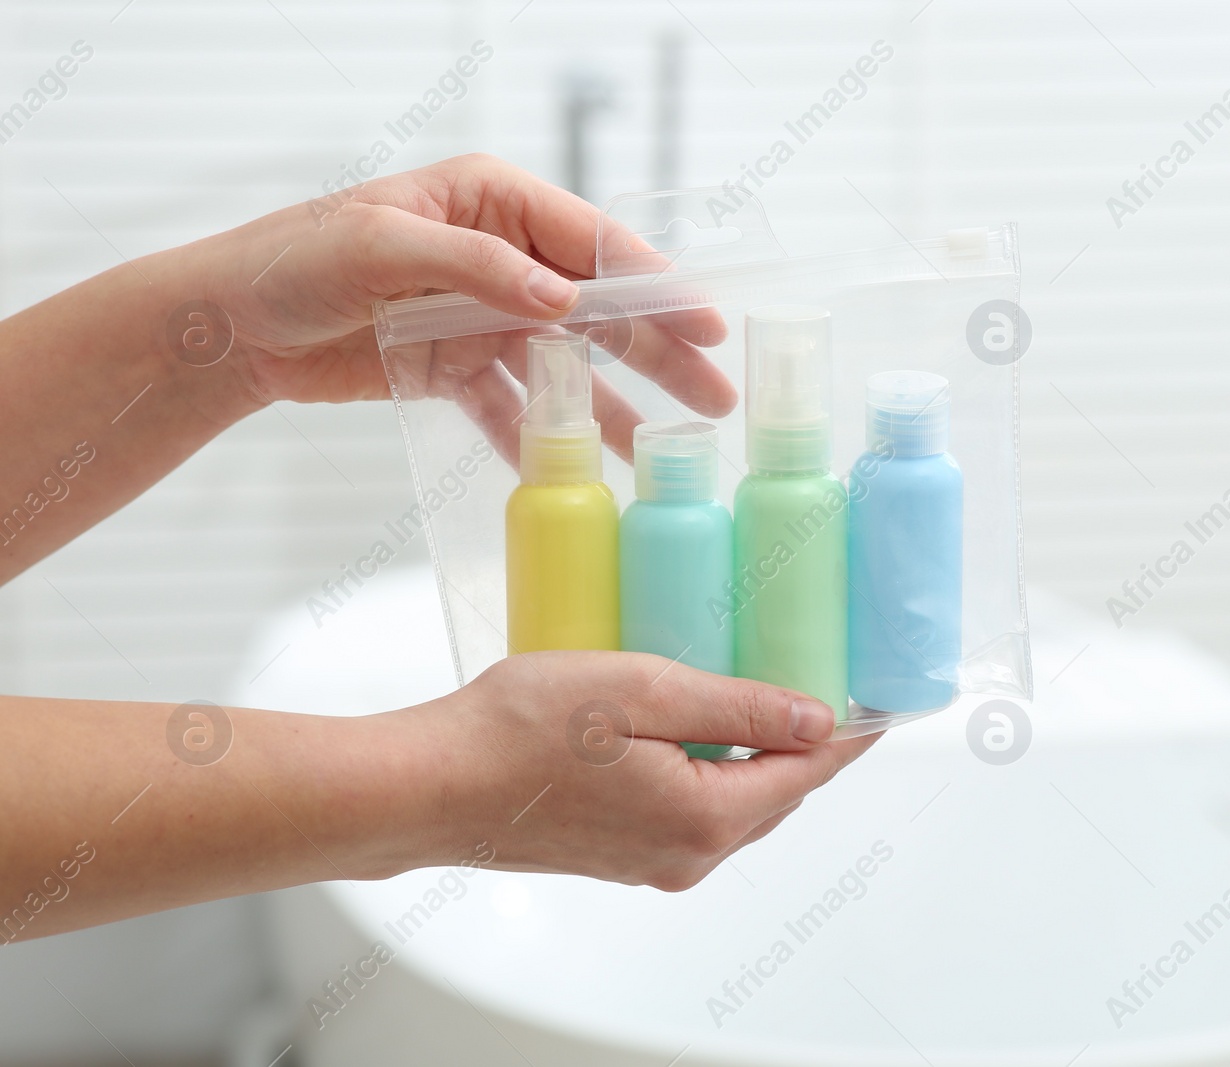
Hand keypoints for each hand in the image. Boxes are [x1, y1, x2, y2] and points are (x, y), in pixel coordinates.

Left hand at [188, 153, 731, 459]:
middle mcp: (499, 257)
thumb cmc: (295, 260)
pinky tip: (575, 477)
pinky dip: (540, 443)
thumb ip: (478, 268)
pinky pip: (511, 409)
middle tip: (712, 400)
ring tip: (661, 454)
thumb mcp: (382, 245)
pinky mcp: (455, 367)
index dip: (655, 286)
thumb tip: (564, 302)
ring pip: (564, 366)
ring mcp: (481, 316)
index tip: (706, 326)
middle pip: (596, 309)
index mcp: (491, 202)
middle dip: (656, 354)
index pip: (592, 243)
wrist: (230, 325)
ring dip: (610, 409)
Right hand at [399, 652, 877, 890]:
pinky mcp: (622, 854)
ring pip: (736, 803)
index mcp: (704, 818)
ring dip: (757, 754)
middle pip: (777, 793)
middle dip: (806, 742)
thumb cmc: (518, 732)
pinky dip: (714, 771)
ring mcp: (653, 861)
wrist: (431, 785)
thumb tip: (816, 717)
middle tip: (823, 681)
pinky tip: (695, 727)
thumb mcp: (643, 692)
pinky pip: (694, 811)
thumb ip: (738, 705)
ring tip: (762, 692)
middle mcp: (687, 854)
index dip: (848, 732)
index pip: (806, 772)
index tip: (879, 701)